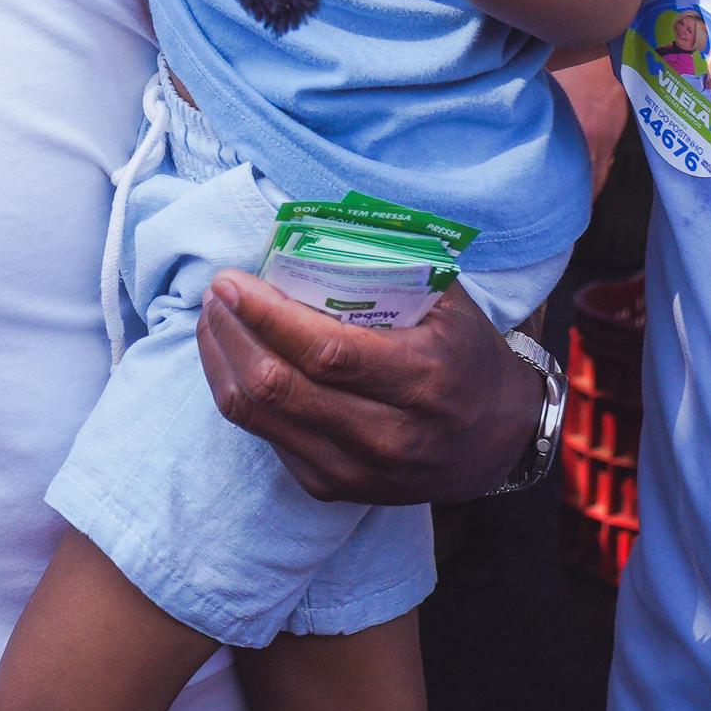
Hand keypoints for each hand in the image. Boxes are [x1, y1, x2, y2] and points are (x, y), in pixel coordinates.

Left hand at [198, 265, 540, 504]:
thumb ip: (390, 264)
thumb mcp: (448, 303)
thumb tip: (315, 223)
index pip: (324, 351)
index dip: (266, 315)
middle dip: (232, 332)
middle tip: (216, 293)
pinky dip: (239, 393)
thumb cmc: (466, 356)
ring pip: (260, 417)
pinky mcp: (332, 487)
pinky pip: (266, 438)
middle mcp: (387, 434)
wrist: (496, 442)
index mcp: (421, 378)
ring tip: (214, 319)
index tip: (231, 280)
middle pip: (279, 386)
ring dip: (223, 361)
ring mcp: (356, 469)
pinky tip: (234, 358)